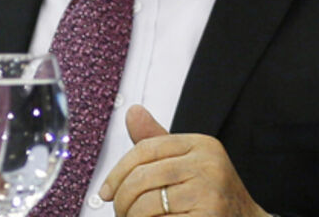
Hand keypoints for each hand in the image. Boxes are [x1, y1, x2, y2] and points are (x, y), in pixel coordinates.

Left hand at [99, 105, 268, 216]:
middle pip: (142, 178)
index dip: (118, 171)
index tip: (106, 191)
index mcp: (202, 145)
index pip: (145, 149)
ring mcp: (210, 193)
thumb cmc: (212, 197)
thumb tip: (132, 111)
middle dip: (123, 200)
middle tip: (120, 212)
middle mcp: (209, 164)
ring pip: (146, 204)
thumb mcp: (188, 163)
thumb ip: (157, 142)